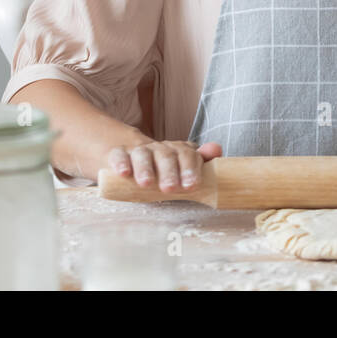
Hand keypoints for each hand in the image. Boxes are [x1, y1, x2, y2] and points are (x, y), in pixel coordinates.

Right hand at [105, 139, 222, 191]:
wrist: (134, 160)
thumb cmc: (166, 170)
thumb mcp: (184, 168)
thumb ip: (202, 160)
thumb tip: (217, 149)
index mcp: (178, 151)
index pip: (187, 154)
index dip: (190, 169)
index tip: (192, 185)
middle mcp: (159, 148)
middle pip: (166, 155)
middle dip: (169, 172)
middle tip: (170, 188)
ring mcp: (139, 151)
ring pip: (142, 154)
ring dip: (145, 168)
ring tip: (146, 183)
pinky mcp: (119, 155)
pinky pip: (119, 155)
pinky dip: (121, 163)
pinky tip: (124, 173)